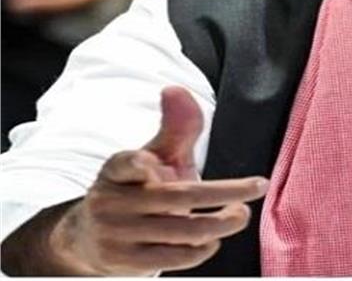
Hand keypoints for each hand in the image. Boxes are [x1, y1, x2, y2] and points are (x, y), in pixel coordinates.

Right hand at [46, 87, 267, 275]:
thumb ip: (175, 128)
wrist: (92, 239)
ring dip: (222, 224)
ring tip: (240, 215)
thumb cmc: (140, 189)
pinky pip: (174, 257)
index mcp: (117, 169)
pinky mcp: (124, 263)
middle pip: (177, 197)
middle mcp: (111, 201)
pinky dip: (202, 249)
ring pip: (182, 231)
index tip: (150, 162)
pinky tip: (213, 239)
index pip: (125, 163)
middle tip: (258, 186)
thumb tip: (175, 90)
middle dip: (225, 192)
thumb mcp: (156, 157)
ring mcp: (116, 235)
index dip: (136, 163)